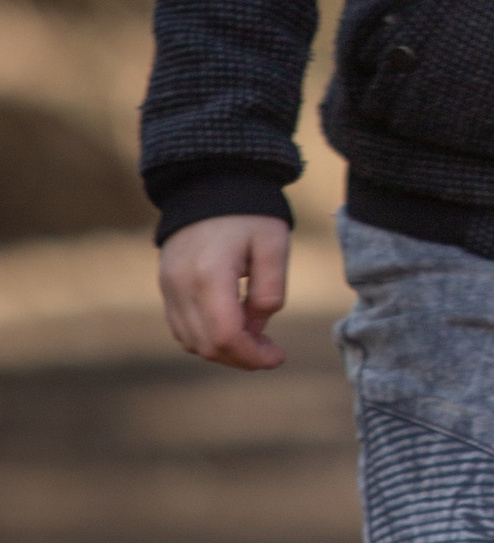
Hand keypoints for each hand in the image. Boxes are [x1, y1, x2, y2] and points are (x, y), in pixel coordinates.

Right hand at [159, 216, 291, 369]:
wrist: (210, 183)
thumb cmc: (249, 214)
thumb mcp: (273, 245)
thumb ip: (270, 290)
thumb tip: (256, 328)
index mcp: (210, 275)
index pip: (226, 336)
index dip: (253, 356)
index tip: (278, 357)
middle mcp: (181, 285)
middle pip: (207, 346)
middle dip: (242, 358)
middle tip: (270, 352)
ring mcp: (168, 286)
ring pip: (191, 341)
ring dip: (223, 350)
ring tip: (254, 340)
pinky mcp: (165, 285)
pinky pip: (180, 327)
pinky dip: (205, 337)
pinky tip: (231, 327)